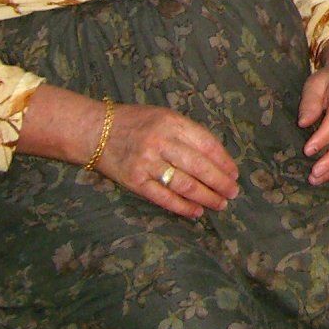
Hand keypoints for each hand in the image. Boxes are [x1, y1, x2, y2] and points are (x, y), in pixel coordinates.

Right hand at [96, 102, 239, 219]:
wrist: (94, 130)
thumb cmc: (135, 122)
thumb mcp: (164, 117)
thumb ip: (187, 134)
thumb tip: (217, 159)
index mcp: (172, 122)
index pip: (207, 144)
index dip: (224, 161)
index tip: (235, 174)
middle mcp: (160, 142)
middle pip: (199, 167)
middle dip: (220, 182)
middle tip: (233, 193)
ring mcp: (146, 162)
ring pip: (184, 184)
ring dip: (206, 197)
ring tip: (219, 204)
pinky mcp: (134, 181)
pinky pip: (163, 197)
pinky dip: (182, 207)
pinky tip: (196, 212)